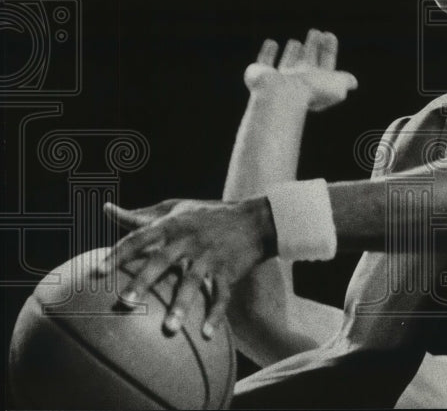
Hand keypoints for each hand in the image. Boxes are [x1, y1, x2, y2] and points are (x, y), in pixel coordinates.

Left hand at [98, 197, 275, 337]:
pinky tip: (207, 335)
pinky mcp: (229, 270)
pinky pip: (222, 294)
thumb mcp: (176, 207)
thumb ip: (140, 214)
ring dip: (182, 305)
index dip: (117, 254)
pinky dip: (216, 314)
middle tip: (125, 303)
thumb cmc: (208, 214)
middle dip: (144, 282)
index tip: (95, 273)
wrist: (255, 219)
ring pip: (193, 281)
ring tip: (168, 329)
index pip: (140, 238)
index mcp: (172, 225)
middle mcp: (189, 240)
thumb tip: (106, 210)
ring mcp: (210, 256)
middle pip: (162, 260)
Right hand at [244, 29, 357, 111]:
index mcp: (316, 83)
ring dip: (293, 53)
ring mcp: (279, 80)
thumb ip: (344, 80)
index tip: (329, 34)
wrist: (280, 96)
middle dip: (313, 47)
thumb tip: (353, 82)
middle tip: (315, 31)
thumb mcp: (336, 86)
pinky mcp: (261, 76)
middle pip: (307, 62)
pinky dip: (267, 52)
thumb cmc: (310, 91)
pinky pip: (263, 62)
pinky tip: (272, 43)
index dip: (329, 49)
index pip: (326, 64)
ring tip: (296, 42)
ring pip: (288, 64)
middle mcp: (298, 82)